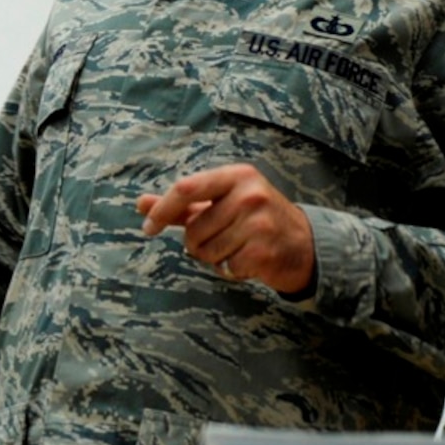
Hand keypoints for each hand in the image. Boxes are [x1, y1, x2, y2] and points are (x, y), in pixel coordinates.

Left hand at [138, 163, 315, 295]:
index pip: (186, 187)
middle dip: (196, 243)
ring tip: (237, 248)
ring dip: (214, 257)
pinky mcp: (263, 251)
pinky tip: (248, 260)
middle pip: (193, 229)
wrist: (304, 245)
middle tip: (220, 239)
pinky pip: (225, 267)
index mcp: (236, 176)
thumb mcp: (223, 202)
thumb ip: (182, 204)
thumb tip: (141, 204)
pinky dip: (231, 269)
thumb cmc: (255, 219)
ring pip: (207, 251)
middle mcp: (250, 194)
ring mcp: (259, 222)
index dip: (162, 210)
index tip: (148, 228)